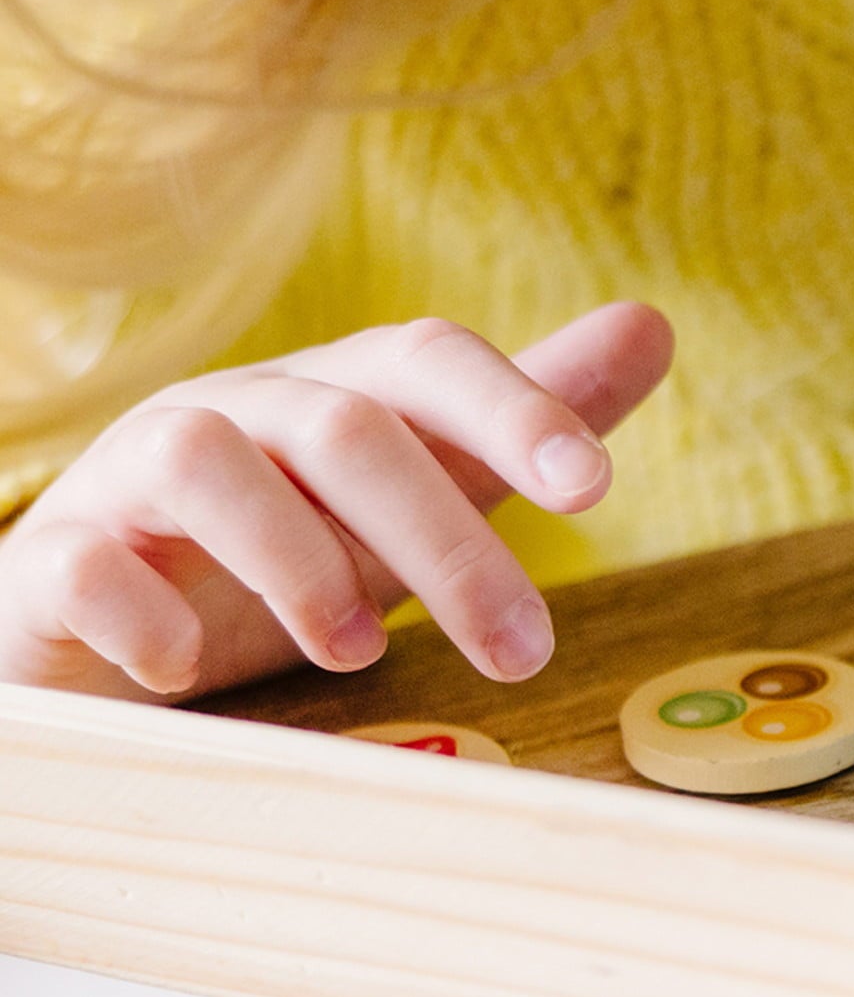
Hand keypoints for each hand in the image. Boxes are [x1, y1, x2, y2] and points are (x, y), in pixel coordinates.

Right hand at [0, 302, 675, 701]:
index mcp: (328, 397)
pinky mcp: (53, 565)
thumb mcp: (422, 489)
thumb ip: (527, 422)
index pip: (425, 360)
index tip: (595, 491)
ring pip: (200, 460)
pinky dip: (142, 614)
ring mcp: (129, 483)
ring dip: (297, 560)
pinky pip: (80, 562)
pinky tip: (191, 669)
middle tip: (522, 651)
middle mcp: (232, 416)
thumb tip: (651, 326)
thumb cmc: (290, 548)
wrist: (101, 622)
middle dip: (444, 541)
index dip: (515, 411)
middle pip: (340, 427)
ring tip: (361, 654)